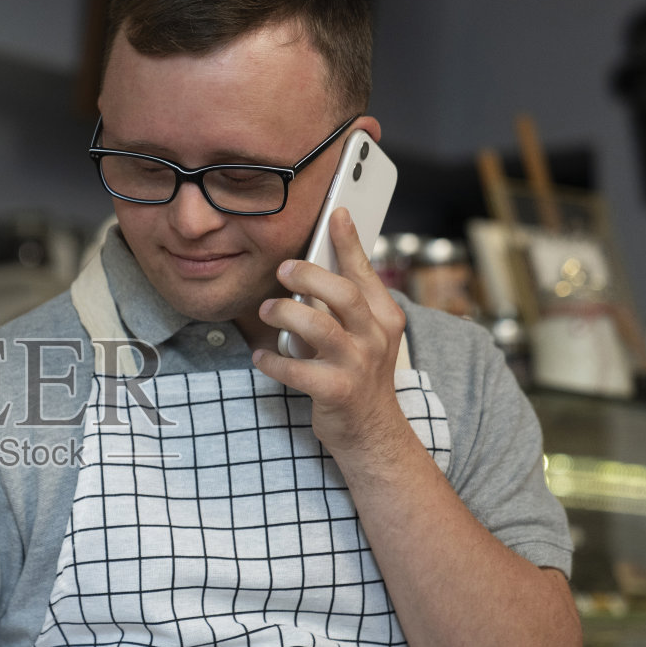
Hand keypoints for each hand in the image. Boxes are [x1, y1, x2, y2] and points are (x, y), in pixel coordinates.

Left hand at [251, 207, 407, 456]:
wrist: (372, 433)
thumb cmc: (359, 376)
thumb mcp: (365, 337)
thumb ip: (346, 305)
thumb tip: (311, 267)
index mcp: (384, 318)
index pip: (365, 272)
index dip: (349, 242)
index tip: (336, 213)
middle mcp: (375, 338)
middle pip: (342, 294)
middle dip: (309, 275)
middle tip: (283, 269)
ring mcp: (357, 366)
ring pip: (318, 327)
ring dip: (285, 313)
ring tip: (266, 310)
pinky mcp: (336, 391)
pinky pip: (296, 369)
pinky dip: (272, 360)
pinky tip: (261, 356)